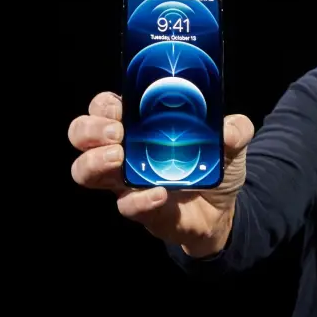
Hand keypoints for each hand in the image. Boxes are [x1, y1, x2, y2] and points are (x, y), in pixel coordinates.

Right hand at [67, 91, 254, 256]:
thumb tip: (230, 129)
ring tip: (118, 159)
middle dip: (89, 130)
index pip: (104, 107)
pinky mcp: (138, 208)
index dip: (103, 106)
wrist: (223, 209)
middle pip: (81, 134)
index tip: (119, 108)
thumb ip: (235, 129)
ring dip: (94, 162)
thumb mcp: (231, 141)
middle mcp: (123, 150)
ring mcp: (125, 181)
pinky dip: (138, 200)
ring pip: (84, 171)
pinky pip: (125, 205)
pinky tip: (158, 194)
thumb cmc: (213, 165)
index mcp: (139, 125)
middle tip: (116, 134)